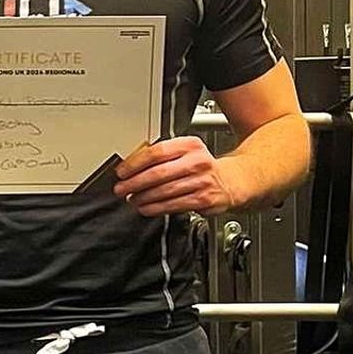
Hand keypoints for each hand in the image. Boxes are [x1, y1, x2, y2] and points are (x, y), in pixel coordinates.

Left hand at [114, 137, 238, 217]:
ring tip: (132, 199)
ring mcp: (201, 181)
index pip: (156, 152)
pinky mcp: (203, 199)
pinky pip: (173, 205)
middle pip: (157, 173)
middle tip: (121, 189)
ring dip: (143, 197)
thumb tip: (131, 167)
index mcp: (189, 145)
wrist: (231, 180)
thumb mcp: (186, 152)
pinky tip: (146, 208)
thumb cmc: (202, 166)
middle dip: (134, 183)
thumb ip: (162, 157)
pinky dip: (155, 208)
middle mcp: (197, 161)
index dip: (134, 163)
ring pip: (164, 191)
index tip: (121, 172)